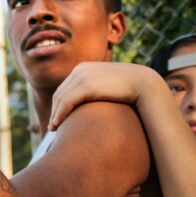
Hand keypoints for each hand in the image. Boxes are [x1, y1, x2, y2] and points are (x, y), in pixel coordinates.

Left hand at [49, 62, 163, 129]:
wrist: (143, 83)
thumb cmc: (128, 88)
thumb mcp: (107, 84)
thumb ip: (96, 89)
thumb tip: (91, 100)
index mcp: (83, 68)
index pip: (64, 87)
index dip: (58, 103)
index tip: (56, 117)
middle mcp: (80, 69)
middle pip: (59, 93)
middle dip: (54, 110)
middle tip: (52, 126)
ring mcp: (82, 76)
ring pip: (61, 99)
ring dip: (54, 115)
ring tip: (53, 129)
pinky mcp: (87, 86)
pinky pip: (67, 102)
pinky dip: (59, 114)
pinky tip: (57, 125)